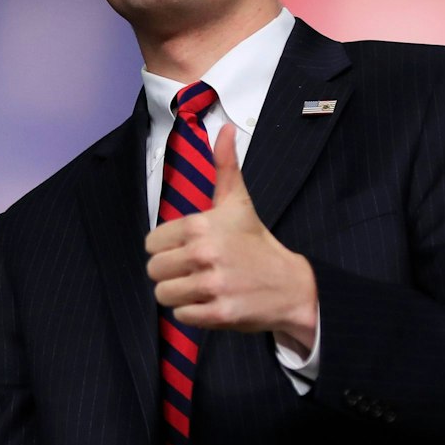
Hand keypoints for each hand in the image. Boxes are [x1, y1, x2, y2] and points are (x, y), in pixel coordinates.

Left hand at [144, 121, 318, 346]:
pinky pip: (181, 316)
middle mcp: (204, 253)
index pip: (151, 243)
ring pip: (163, 295)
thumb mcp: (239, 203)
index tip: (189, 250)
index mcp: (201, 225)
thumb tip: (224, 128)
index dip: (167, 249)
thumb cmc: (257, 243)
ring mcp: (212, 285)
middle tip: (196, 271)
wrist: (292, 286)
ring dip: (180, 295)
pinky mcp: (219, 313)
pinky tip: (213, 302)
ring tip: (202, 288)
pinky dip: (193, 314)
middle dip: (171, 274)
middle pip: (154, 271)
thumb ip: (225, 166)